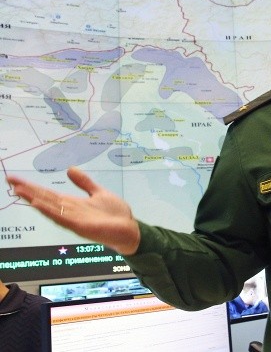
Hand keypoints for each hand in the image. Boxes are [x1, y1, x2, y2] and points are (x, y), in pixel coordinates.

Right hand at [6, 167, 140, 254]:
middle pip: (45, 199)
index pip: (48, 193)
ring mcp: (73, 219)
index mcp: (72, 203)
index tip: (15, 179)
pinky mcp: (80, 226)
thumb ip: (84, 183)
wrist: (129, 229)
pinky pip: (62, 217)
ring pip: (50, 207)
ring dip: (34, 199)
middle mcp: (69, 211)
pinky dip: (49, 211)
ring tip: (19, 190)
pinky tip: (38, 204)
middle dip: (28, 190)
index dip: (32, 186)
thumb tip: (69, 169)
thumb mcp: (98, 193)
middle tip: (10, 181)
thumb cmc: (114, 214)